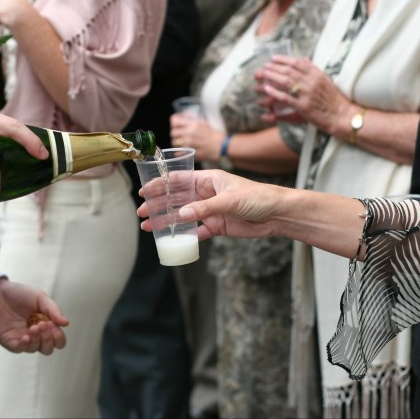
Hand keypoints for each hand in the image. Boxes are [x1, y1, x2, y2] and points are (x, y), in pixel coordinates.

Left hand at [0, 278, 68, 354]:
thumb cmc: (19, 294)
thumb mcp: (40, 297)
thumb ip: (53, 310)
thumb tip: (66, 323)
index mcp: (46, 324)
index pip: (58, 340)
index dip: (58, 337)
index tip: (53, 325)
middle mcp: (36, 334)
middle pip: (49, 348)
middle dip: (49, 339)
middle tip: (43, 325)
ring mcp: (23, 339)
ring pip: (36, 349)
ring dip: (37, 340)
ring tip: (33, 327)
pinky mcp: (10, 341)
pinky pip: (20, 349)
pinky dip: (25, 345)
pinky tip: (26, 336)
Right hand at [137, 169, 365, 258]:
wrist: (277, 215)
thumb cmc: (258, 197)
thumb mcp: (229, 200)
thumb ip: (204, 208)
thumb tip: (181, 215)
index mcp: (208, 179)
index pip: (179, 180)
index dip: (161, 184)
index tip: (145, 190)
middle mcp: (206, 194)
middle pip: (176, 198)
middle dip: (158, 204)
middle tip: (142, 212)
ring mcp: (210, 210)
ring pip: (183, 216)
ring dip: (167, 221)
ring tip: (149, 226)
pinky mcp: (217, 226)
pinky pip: (196, 231)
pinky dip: (184, 235)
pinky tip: (172, 240)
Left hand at [169, 112, 224, 161]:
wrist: (220, 145)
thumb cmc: (211, 133)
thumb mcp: (201, 122)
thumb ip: (189, 118)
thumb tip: (176, 116)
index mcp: (193, 124)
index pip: (175, 122)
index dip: (174, 124)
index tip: (176, 126)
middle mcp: (190, 133)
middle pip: (172, 133)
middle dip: (175, 134)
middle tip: (178, 136)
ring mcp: (190, 144)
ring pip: (174, 143)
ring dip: (176, 143)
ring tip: (181, 143)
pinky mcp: (191, 152)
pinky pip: (178, 153)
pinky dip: (178, 152)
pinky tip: (182, 151)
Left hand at [260, 55, 352, 131]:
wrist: (342, 115)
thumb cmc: (333, 99)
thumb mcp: (325, 80)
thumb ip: (313, 70)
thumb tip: (304, 59)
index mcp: (317, 74)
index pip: (297, 63)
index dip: (284, 59)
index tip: (273, 58)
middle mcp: (312, 81)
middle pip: (289, 71)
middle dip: (274, 67)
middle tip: (264, 66)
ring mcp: (308, 94)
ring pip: (286, 81)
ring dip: (273, 76)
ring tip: (263, 74)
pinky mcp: (304, 106)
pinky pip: (287, 98)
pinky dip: (276, 93)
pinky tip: (267, 89)